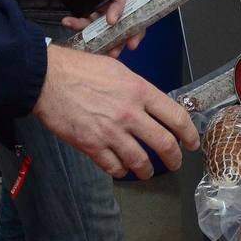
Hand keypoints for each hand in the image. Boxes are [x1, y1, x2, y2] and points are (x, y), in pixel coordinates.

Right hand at [33, 45, 198, 179]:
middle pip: (164, 144)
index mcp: (139, 90)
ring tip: (147, 171)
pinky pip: (114, 167)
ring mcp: (111, 132)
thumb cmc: (79, 69)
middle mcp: (129, 113)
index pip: (176, 116)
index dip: (190, 134)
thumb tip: (150, 105)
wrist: (47, 78)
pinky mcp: (92, 145)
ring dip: (147, 170)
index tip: (192, 142)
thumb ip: (137, 89)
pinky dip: (121, 171)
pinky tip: (122, 168)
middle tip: (175, 163)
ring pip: (140, 161)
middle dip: (174, 159)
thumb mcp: (117, 70)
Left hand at [60, 0, 145, 57]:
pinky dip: (89, 33)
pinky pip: (94, 24)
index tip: (111, 21)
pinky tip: (73, 30)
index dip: (119, 8)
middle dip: (127, 30)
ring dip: (111, 38)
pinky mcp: (90, 9)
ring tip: (108, 52)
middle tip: (127, 46)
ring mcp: (100, 1)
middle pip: (124, 12)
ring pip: (111, 23)